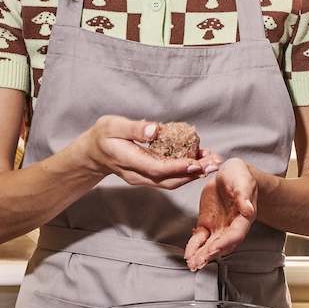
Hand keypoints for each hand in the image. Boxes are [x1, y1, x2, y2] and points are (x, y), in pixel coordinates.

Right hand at [75, 116, 220, 189]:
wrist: (93, 153)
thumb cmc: (103, 136)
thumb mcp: (113, 125)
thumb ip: (134, 128)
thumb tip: (155, 129)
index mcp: (128, 161)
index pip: (156, 168)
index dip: (178, 167)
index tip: (196, 162)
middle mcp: (137, 175)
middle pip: (169, 179)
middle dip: (194, 173)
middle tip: (214, 163)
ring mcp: (143, 178)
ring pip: (171, 181)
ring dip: (193, 174)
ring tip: (213, 162)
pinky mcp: (149, 177)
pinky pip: (169, 177)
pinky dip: (186, 171)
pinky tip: (200, 161)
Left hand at [186, 159, 261, 269]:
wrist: (230, 173)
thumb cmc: (239, 175)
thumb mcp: (242, 179)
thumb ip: (243, 194)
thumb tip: (248, 209)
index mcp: (244, 217)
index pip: (236, 234)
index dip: (225, 242)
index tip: (213, 249)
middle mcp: (232, 226)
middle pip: (222, 244)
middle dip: (210, 254)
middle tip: (198, 263)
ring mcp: (219, 227)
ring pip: (210, 245)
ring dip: (201, 255)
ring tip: (191, 264)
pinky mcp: (207, 224)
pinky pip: (200, 238)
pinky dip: (194, 246)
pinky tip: (188, 254)